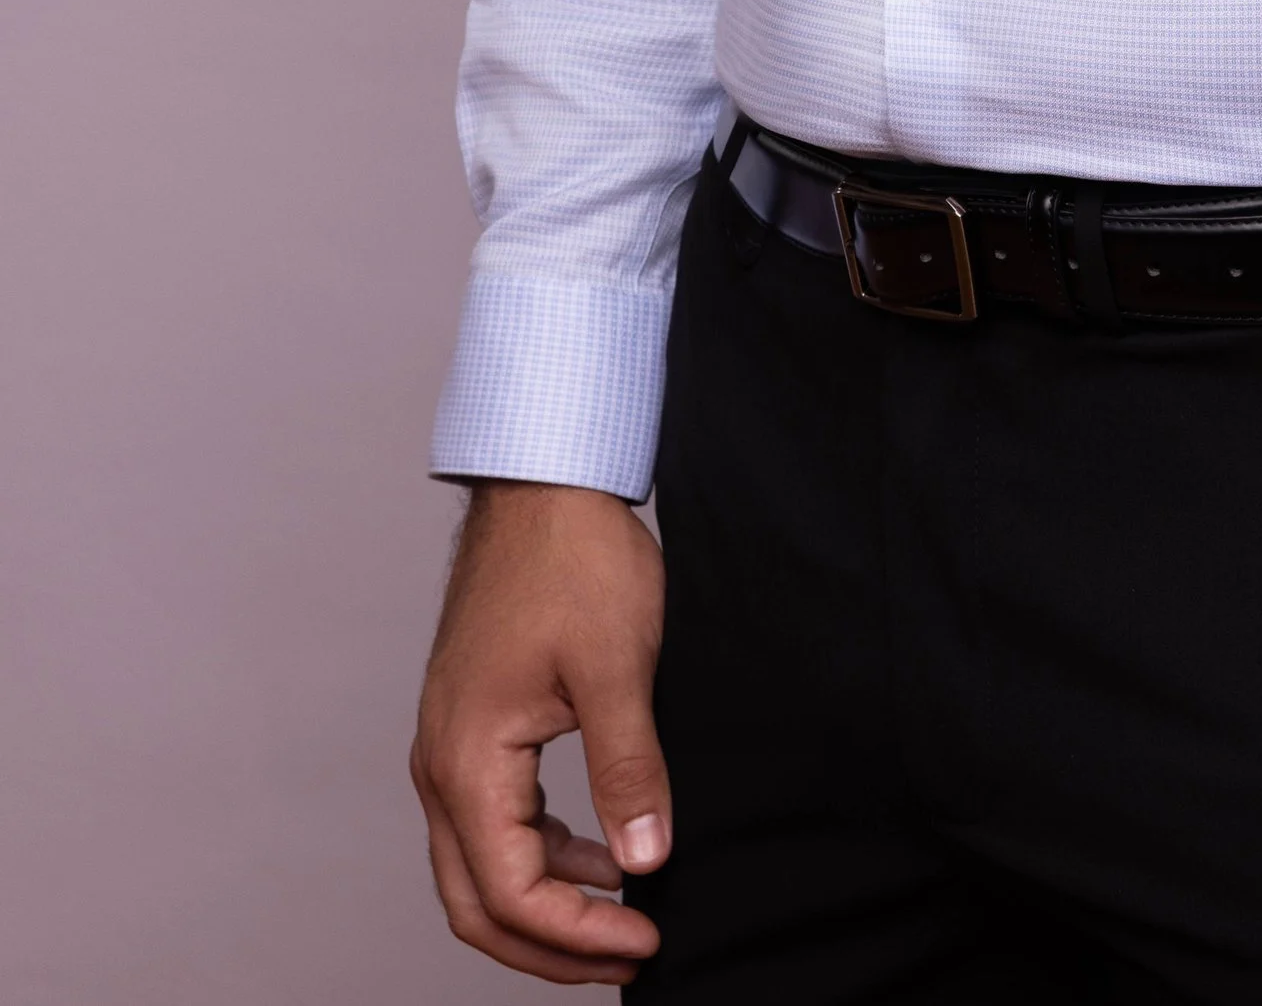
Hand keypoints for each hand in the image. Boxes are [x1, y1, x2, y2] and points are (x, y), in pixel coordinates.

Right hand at [412, 481, 669, 984]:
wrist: (545, 480)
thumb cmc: (575, 559)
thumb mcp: (617, 668)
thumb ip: (628, 772)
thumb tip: (644, 862)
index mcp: (467, 760)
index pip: (509, 894)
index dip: (577, 935)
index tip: (644, 938)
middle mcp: (441, 764)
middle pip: (477, 903)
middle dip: (550, 946)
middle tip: (628, 956)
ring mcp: (449, 745)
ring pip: (479, 868)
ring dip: (544, 905)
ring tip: (620, 916)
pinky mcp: (471, 725)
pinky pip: (491, 822)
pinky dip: (539, 855)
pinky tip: (596, 851)